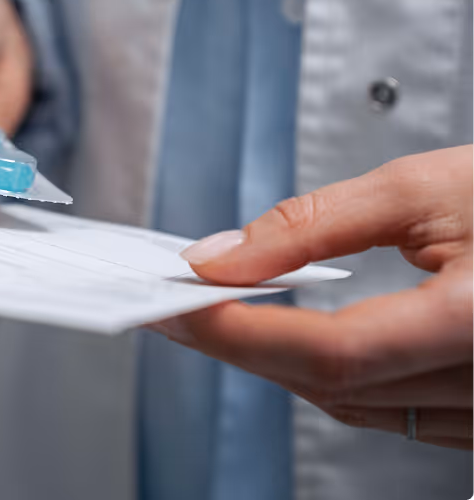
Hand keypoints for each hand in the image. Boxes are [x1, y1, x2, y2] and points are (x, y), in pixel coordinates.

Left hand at [153, 146, 472, 449]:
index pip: (333, 352)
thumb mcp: (421, 187)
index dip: (243, 333)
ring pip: (353, 407)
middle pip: (332, 386)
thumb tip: (224, 254)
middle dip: (240, 346)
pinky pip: (387, 412)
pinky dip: (327, 376)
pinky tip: (291, 342)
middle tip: (177, 305)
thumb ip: (314, 224)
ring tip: (220, 317)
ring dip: (276, 364)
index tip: (178, 305)